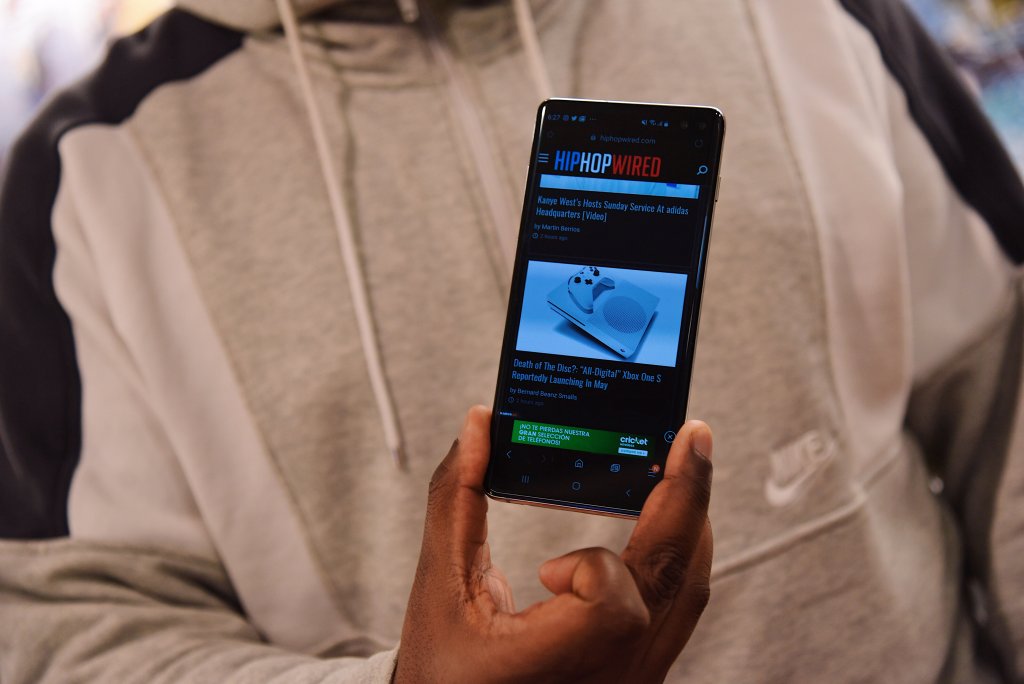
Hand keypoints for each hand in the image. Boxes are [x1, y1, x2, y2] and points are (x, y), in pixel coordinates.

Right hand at [394, 406, 713, 683]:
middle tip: (692, 440)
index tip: (549, 570)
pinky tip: (665, 523)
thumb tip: (479, 425)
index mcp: (544, 668)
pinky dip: (678, 555)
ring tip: (681, 472)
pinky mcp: (643, 671)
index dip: (592, 569)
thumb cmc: (446, 666)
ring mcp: (631, 680)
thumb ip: (457, 498)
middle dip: (686, 499)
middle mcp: (605, 680)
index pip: (613, 609)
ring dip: (688, 524)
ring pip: (689, 594)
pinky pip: (681, 608)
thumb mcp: (439, 585)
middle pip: (674, 582)